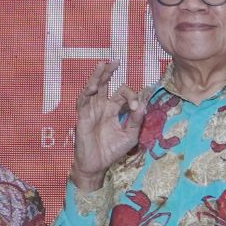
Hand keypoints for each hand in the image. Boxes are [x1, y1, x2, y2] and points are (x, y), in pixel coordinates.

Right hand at [71, 60, 146, 188]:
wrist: (97, 166)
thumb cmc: (112, 151)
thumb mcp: (130, 135)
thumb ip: (137, 120)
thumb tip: (143, 104)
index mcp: (113, 109)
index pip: (122, 93)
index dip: (131, 96)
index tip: (137, 107)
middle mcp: (101, 106)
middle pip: (104, 83)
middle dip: (109, 71)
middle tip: (116, 60)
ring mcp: (91, 111)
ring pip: (92, 88)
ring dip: (97, 76)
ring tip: (103, 64)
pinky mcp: (83, 118)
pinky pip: (83, 102)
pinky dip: (88, 93)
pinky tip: (94, 85)